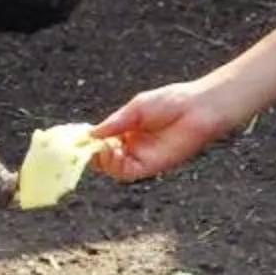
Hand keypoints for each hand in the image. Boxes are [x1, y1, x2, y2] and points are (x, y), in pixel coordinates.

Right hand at [90, 83, 236, 181]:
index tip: (77, 137)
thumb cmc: (171, 102)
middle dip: (91, 153)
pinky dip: (114, 165)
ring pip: (112, 167)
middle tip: (84, 146)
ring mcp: (142, 156)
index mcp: (127, 130)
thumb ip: (115, 123)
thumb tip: (91, 133)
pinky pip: (127, 172)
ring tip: (100, 147)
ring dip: (101, 160)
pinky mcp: (151, 166)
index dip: (89, 140)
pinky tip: (112, 152)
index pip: (102, 140)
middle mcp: (132, 145)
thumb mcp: (136, 109)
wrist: (198, 109)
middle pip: (104, 157)